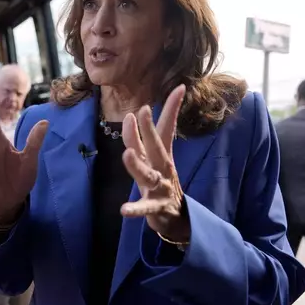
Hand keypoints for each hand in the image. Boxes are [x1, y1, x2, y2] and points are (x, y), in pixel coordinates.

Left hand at [120, 85, 189, 241]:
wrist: (177, 217)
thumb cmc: (162, 182)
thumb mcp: (155, 157)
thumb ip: (148, 135)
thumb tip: (143, 108)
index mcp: (161, 155)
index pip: (166, 128)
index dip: (172, 108)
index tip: (179, 87)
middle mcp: (162, 167)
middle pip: (156, 147)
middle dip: (148, 130)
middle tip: (142, 112)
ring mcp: (160, 188)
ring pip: (148, 175)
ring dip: (137, 165)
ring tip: (127, 154)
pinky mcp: (156, 207)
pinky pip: (145, 207)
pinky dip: (135, 209)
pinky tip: (124, 209)